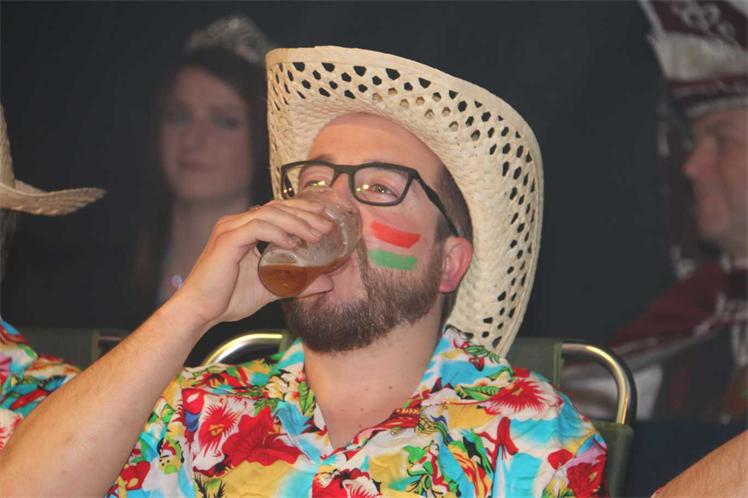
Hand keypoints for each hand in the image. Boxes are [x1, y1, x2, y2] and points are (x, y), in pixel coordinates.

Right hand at [169, 199, 335, 331]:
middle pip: (277, 207)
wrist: (200, 312)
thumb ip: (298, 283)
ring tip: (315, 235)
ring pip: (270, 213)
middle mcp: (237, 224)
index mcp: (245, 230)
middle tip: (327, 224)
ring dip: (296, 222)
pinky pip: (257, 227)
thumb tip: (328, 283)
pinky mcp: (227, 240)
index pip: (278, 210)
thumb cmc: (228, 300)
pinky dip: (277, 232)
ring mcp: (230, 229)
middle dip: (305, 213)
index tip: (325, 219)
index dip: (303, 212)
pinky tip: (293, 242)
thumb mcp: (272, 289)